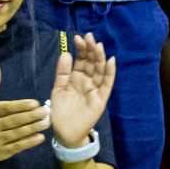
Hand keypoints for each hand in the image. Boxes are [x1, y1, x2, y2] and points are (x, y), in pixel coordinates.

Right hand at [0, 63, 49, 164]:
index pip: (6, 108)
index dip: (21, 106)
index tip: (36, 103)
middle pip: (14, 121)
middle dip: (31, 116)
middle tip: (47, 111)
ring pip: (18, 133)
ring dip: (34, 128)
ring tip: (48, 122)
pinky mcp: (3, 152)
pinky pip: (18, 146)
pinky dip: (29, 142)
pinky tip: (41, 137)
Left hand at [50, 33, 115, 148]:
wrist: (64, 132)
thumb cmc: (60, 111)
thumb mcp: (58, 89)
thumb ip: (62, 72)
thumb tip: (66, 53)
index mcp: (76, 78)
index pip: (81, 60)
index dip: (81, 49)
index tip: (77, 37)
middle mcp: (87, 81)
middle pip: (91, 63)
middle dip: (91, 50)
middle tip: (89, 36)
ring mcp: (95, 90)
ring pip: (99, 71)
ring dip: (100, 58)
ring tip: (99, 45)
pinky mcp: (100, 99)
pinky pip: (106, 85)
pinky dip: (109, 73)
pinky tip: (111, 61)